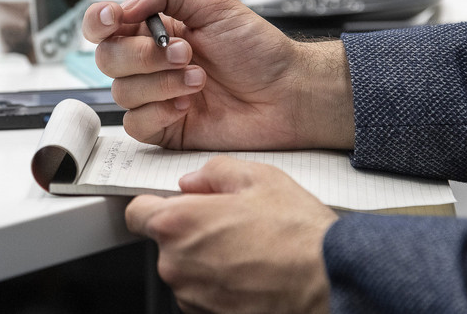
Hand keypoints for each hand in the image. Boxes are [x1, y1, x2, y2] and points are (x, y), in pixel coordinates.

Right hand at [82, 0, 353, 150]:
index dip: (99, 21)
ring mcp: (153, 94)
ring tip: (199, 79)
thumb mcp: (213, 2)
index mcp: (152, 27)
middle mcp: (147, 61)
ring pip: (121, 91)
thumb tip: (125, 4)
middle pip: (107, 58)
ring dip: (161, 83)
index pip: (103, 23)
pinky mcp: (162, 126)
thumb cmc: (256, 48)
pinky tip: (189, 105)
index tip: (115, 18)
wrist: (286, 92)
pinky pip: (136, 123)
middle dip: (143, 55)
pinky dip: (160, 112)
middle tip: (185, 52)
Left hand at [126, 156, 338, 313]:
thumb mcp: (258, 177)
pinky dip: (219, 285)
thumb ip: (214, 171)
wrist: (330, 281)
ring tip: (246, 250)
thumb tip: (194, 180)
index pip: (136, 213)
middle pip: (165, 243)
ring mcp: (191, 295)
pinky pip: (203, 295)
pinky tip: (250, 273)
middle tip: (228, 225)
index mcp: (178, 223)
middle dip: (189, 232)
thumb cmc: (298, 233)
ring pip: (185, 271)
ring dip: (205, 260)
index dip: (153, 205)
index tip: (171, 205)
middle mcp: (176, 264)